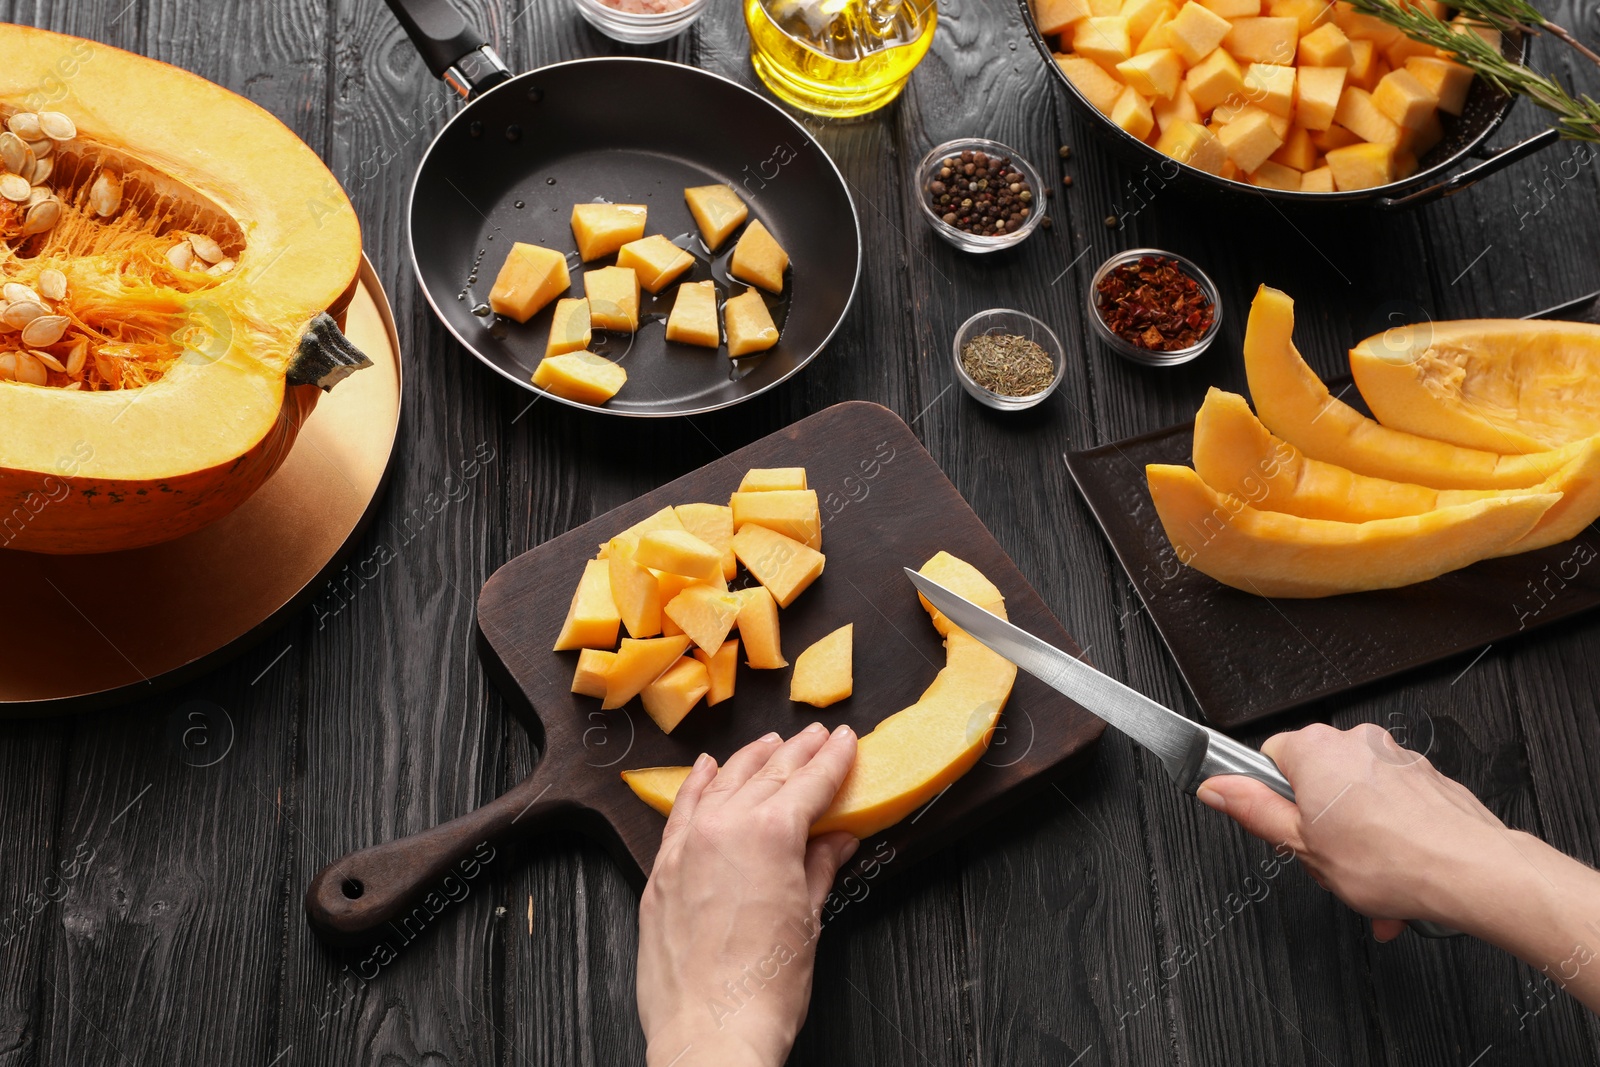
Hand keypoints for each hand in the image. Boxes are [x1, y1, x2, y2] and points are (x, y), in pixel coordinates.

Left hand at [637, 723, 859, 1066]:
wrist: (710, 1033)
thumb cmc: (763, 989)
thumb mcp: (808, 921)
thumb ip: (821, 868)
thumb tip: (837, 840)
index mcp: (770, 833)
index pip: (810, 782)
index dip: (833, 759)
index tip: (846, 742)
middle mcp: (724, 827)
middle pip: (768, 775)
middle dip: (797, 751)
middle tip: (818, 734)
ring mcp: (686, 846)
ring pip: (722, 783)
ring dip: (750, 760)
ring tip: (771, 742)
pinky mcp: (661, 870)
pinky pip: (680, 810)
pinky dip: (697, 785)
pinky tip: (708, 768)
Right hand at [1197, 722, 1512, 940]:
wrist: (1471, 871)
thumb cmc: (1394, 859)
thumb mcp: (1301, 845)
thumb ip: (1251, 810)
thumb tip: (1215, 786)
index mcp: (1314, 750)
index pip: (1267, 760)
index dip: (1269, 801)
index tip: (1281, 827)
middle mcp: (1354, 742)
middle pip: (1313, 782)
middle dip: (1318, 826)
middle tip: (1326, 861)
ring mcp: (1394, 757)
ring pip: (1354, 800)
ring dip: (1354, 840)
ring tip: (1367, 881)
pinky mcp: (1424, 777)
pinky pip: (1390, 806)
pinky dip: (1387, 836)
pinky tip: (1394, 874)